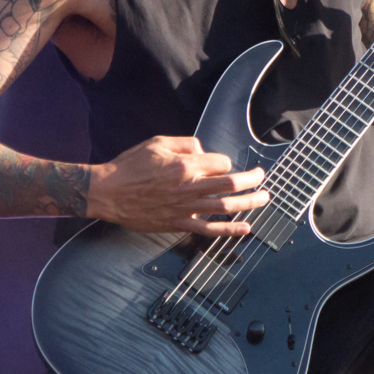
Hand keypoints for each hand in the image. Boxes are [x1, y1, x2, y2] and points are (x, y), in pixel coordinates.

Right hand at [86, 136, 269, 235]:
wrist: (108, 193)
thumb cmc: (130, 166)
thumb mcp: (157, 142)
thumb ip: (185, 144)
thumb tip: (203, 150)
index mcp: (186, 165)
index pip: (221, 162)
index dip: (224, 162)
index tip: (219, 164)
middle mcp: (190, 187)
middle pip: (231, 183)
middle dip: (252, 180)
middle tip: (262, 177)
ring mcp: (186, 208)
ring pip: (226, 206)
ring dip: (249, 203)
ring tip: (264, 199)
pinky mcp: (179, 224)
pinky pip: (209, 229)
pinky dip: (230, 230)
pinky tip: (246, 229)